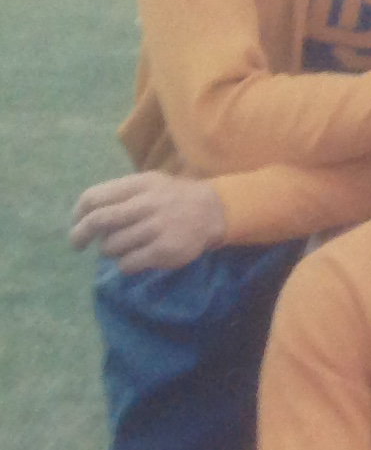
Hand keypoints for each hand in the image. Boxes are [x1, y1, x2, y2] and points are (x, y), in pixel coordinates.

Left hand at [70, 172, 226, 272]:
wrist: (214, 212)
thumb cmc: (174, 198)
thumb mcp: (150, 184)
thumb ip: (121, 194)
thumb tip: (85, 215)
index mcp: (140, 185)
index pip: (94, 197)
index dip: (78, 213)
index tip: (77, 223)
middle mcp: (147, 203)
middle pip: (98, 220)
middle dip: (80, 235)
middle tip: (77, 244)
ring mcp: (157, 227)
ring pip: (111, 245)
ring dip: (110, 250)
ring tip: (123, 247)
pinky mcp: (164, 250)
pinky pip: (127, 263)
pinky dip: (124, 264)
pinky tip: (135, 259)